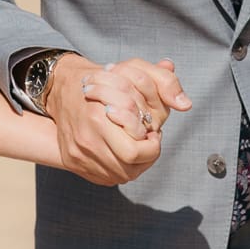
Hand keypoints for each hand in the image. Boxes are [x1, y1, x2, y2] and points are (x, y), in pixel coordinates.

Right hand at [44, 54, 187, 185]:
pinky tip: (121, 153)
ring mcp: (77, 153)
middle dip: (146, 157)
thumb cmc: (103, 79)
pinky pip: (104, 177)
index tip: (152, 131)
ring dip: (134, 165)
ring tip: (135, 145)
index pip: (137, 151)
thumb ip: (165, 83)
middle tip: (148, 141)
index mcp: (99, 118)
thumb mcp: (135, 71)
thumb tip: (186, 104)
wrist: (62, 87)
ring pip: (118, 175)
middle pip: (129, 168)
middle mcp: (86, 139)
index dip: (152, 145)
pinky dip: (118, 168)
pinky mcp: (71, 161)